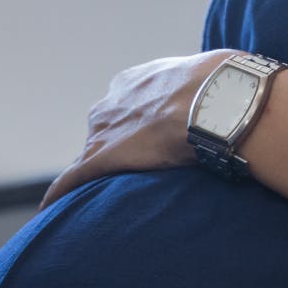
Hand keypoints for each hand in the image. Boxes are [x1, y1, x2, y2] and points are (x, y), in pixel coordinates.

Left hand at [40, 49, 240, 208]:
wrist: (218, 101)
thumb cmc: (226, 88)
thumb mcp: (216, 78)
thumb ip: (212, 90)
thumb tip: (237, 97)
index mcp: (137, 81)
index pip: (126, 107)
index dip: (136, 126)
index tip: (147, 140)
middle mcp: (113, 102)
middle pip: (104, 131)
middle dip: (114, 149)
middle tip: (134, 171)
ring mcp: (104, 130)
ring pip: (90, 156)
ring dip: (96, 174)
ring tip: (98, 196)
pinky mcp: (100, 158)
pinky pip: (73, 179)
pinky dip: (61, 193)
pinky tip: (50, 209)